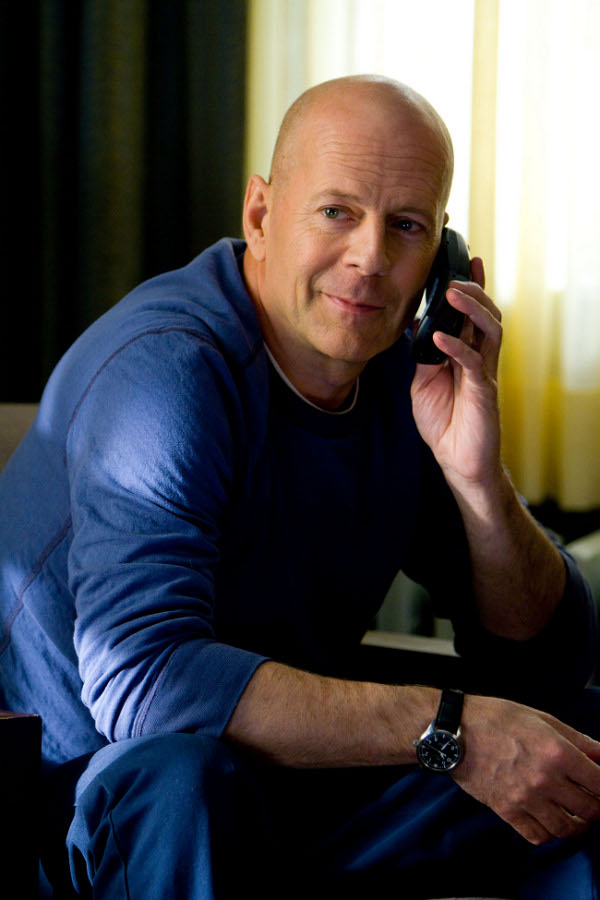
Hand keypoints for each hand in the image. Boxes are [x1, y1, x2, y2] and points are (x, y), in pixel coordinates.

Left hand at [410, 258, 503, 487]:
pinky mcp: (483, 392)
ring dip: (471, 309)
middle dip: (475, 290)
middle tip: (456, 275)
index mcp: (468, 353)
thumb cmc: (444, 421)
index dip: (473, 287)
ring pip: (490, 330)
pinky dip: (456, 346)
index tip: (466, 259)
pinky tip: (440, 336)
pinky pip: (473, 363)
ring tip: (453, 293)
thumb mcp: (424, 382)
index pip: (473, 314)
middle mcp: (481, 359)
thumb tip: (412, 325)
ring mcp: (484, 374)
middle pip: (488, 314)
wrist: (458, 460)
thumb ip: (423, 355)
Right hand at [453, 695, 599, 844]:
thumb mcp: (541, 718)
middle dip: (596, 807)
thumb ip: (577, 739)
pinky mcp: (507, 811)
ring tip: (574, 813)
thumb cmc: (496, 718)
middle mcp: (545, 779)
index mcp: (557, 751)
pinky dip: (549, 833)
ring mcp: (525, 799)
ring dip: (577, 824)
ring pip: (567, 829)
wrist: (454, 732)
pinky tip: (549, 820)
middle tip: (591, 799)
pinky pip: (539, 836)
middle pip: (590, 810)